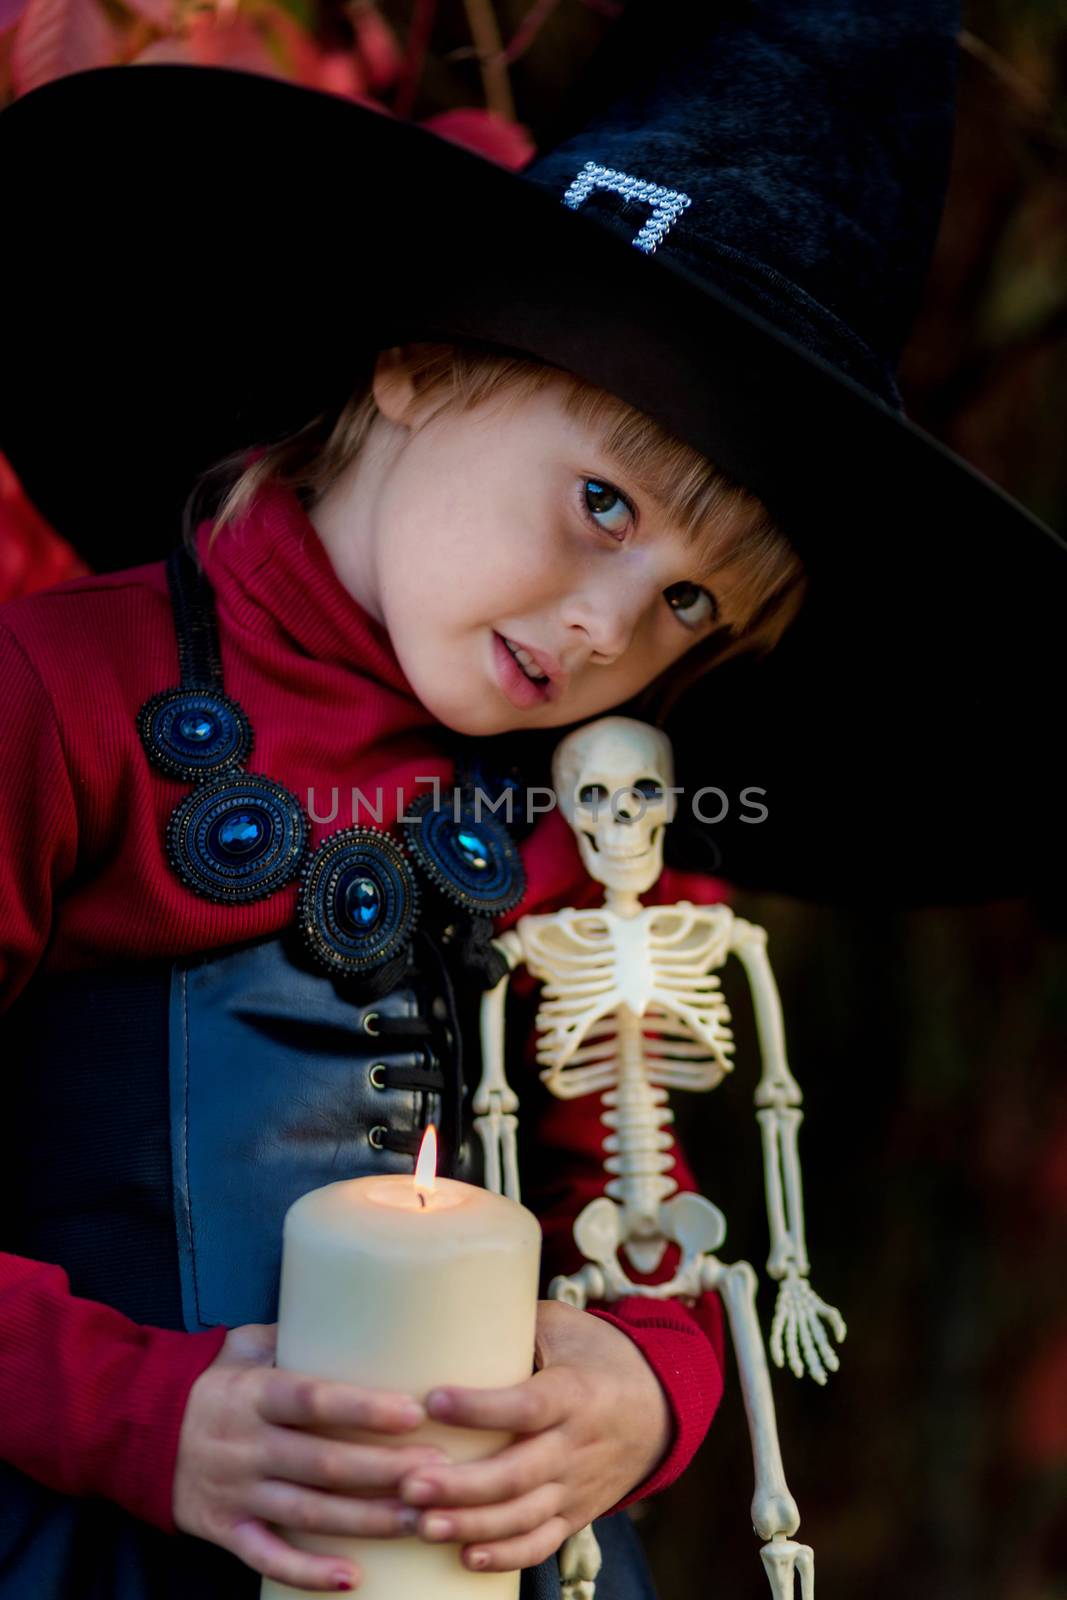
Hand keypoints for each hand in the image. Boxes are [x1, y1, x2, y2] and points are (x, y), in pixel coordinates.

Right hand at [172, 1322, 446, 1591]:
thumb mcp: (243, 1344)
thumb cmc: (209, 1380)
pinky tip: (352, 1577)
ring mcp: (236, 1492)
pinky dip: (308, 1572)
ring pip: (309, 1513)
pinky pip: (269, 1557)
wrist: (133, 1428)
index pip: (313, 1399)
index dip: (363, 1407)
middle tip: (439, 1473)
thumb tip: (359, 1308)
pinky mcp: (225, 1530)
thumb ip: (294, 1332)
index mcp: (254, 1393)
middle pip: (323, 1463)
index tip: (413, 1411)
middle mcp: (247, 1445)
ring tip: (420, 1521)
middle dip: (385, 1471)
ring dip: (367, 1521)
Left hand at [397, 1300, 671, 1572]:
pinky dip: (506, 1555)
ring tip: (422, 1524)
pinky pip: (541, 1543)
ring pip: (524, 1516)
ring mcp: (577, 1486)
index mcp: (574, 1393)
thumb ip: (513, 1324)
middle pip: (517, 1474)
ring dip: (472, 1525)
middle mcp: (577, 1445)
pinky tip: (465, 1557)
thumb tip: (451, 1312)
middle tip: (409, 1484)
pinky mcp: (575, 1513)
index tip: (433, 1401)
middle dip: (461, 1486)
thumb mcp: (564, 1326)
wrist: (659, 1406)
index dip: (480, 1408)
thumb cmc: (597, 1355)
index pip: (526, 1406)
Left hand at [769, 1270, 845, 1384]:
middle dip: (814, 1365)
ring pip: (792, 1344)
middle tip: (821, 1380)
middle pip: (807, 1349)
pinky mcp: (780, 1315)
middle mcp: (802, 1328)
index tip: (834, 1367)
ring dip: (795, 1359)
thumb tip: (839, 1338)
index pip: (822, 1346)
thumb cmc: (809, 1296)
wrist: (793, 1279)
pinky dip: (777, 1347)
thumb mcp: (825, 1307)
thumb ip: (835, 1320)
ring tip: (799, 1372)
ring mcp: (790, 1322)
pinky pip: (777, 1333)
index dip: (827, 1356)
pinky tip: (779, 1360)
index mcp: (814, 1327)